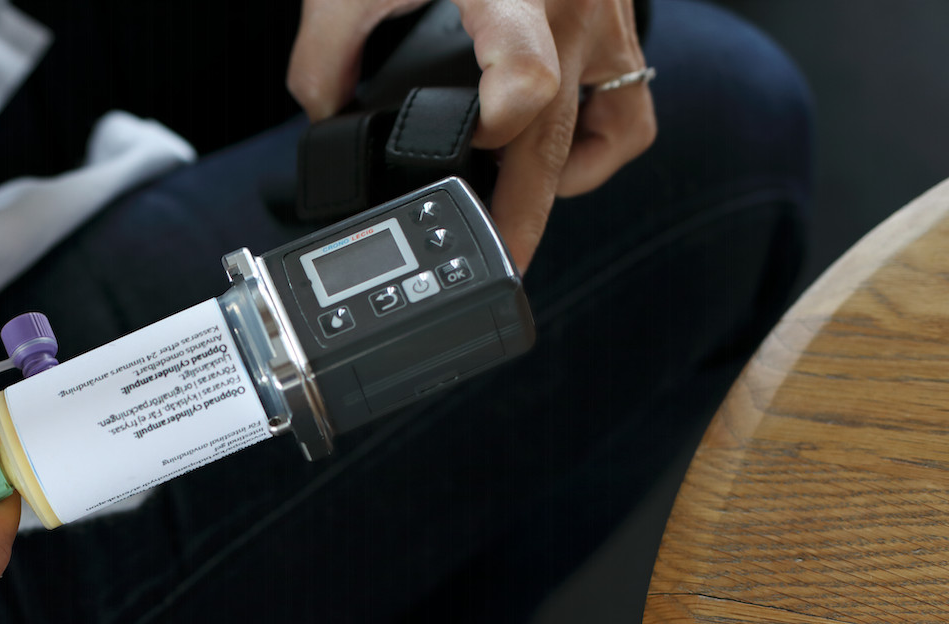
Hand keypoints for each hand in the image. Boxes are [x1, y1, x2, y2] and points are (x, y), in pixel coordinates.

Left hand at [288, 0, 655, 268]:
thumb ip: (325, 46)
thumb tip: (322, 116)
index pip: (525, 83)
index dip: (496, 133)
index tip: (460, 157)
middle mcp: (571, 12)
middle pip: (557, 142)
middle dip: (521, 217)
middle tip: (493, 272)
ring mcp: (603, 24)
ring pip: (604, 136)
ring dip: (560, 186)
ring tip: (511, 213)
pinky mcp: (617, 29)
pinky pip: (628, 113)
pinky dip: (595, 149)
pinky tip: (549, 158)